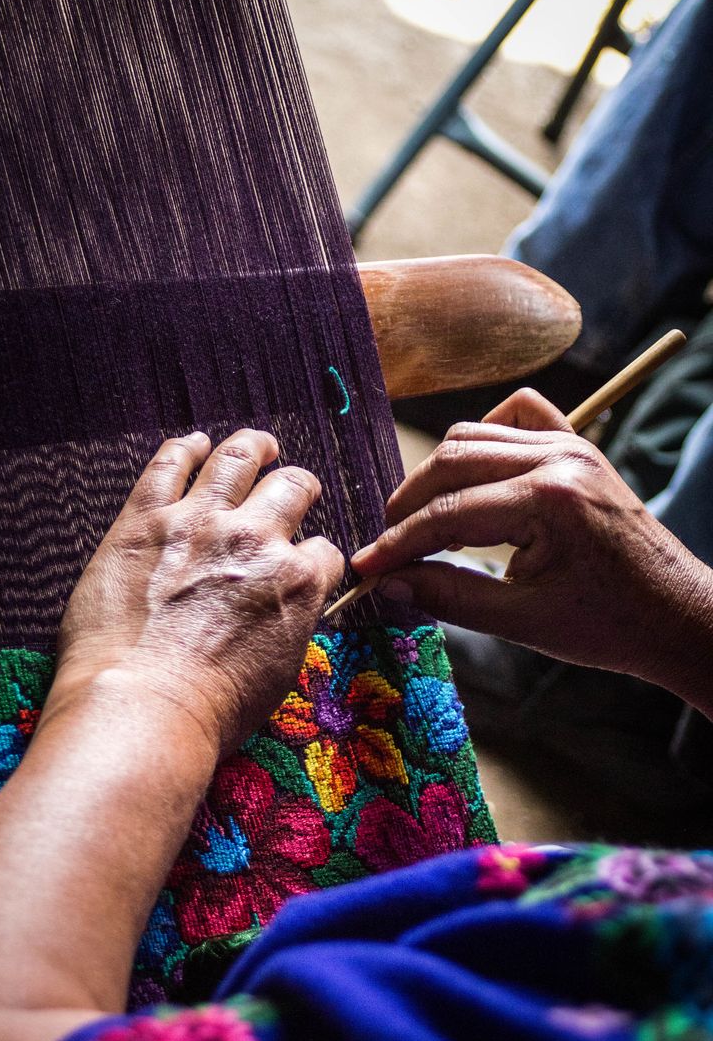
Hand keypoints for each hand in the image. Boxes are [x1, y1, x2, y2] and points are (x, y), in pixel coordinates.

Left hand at [54, 429, 343, 755]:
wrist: (144, 706)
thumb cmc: (212, 707)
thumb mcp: (280, 671)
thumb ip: (290, 622)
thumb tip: (287, 608)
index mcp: (296, 580)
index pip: (323, 550)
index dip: (315, 555)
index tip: (304, 561)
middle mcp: (255, 539)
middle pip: (291, 488)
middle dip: (298, 486)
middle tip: (294, 487)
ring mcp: (199, 523)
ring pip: (236, 460)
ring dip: (253, 447)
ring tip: (258, 444)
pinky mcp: (145, 520)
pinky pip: (169, 465)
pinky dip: (185, 448)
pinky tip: (193, 444)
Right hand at [352, 390, 712, 695]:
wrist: (673, 615)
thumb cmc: (609, 625)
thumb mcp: (522, 622)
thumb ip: (450, 597)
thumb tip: (391, 582)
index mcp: (549, 501)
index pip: (448, 513)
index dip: (399, 542)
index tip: (367, 565)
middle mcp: (559, 458)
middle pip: (452, 461)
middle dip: (409, 505)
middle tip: (389, 547)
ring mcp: (571, 445)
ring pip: (474, 435)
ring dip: (439, 476)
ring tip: (424, 522)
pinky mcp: (577, 446)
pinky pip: (518, 415)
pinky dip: (485, 437)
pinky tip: (474, 476)